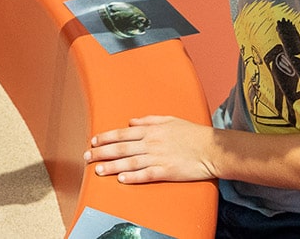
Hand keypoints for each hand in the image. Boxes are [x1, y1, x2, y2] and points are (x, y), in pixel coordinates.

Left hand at [84, 115, 219, 183]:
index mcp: (151, 130)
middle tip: (87, 157)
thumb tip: (131, 121)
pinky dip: (132, 177)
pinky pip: (145, 175)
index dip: (106, 137)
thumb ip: (148, 120)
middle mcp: (151, 143)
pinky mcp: (166, 171)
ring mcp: (158, 157)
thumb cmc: (192, 133)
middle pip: (121, 148)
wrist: (211, 148)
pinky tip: (121, 179)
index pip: (122, 133)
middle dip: (101, 152)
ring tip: (98, 170)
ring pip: (129, 162)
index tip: (94, 141)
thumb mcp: (169, 119)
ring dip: (112, 166)